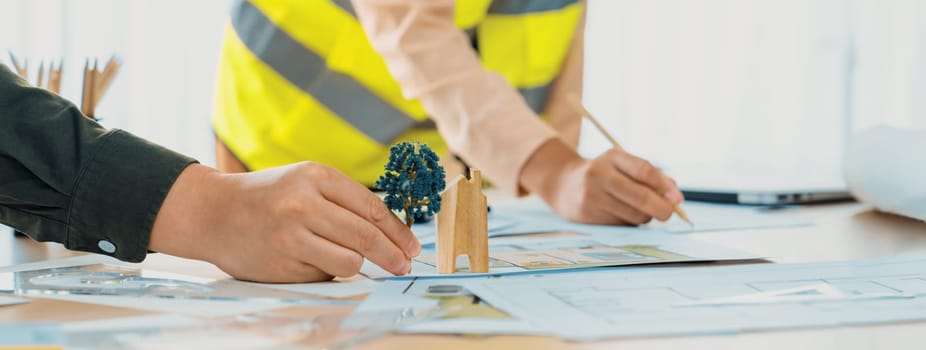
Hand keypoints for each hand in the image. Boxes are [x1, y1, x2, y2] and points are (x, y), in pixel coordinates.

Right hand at [149, 162, 419, 282]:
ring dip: (356, 265)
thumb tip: (391, 232)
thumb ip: (343, 201)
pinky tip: (307, 260)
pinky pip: (322, 274)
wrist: (213, 213)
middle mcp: (303, 203)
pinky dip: (325, 271)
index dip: (397, 231)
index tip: (412, 246)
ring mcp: (291, 235)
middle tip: (404, 266)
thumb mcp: (304, 182)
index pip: (371, 207)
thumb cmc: (268, 197)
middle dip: (392, 255)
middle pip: (365, 236)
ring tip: (346, 259)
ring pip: (349, 261)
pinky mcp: (281, 263)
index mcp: (315, 176)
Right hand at [521, 139, 683, 224]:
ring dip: (645, 216)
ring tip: (639, 209)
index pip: (644, 170)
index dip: (664, 186)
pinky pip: (622, 224)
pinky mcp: (588, 215)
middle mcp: (600, 175)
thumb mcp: (624, 167)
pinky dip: (629, 222)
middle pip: (640, 196)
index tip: (677, 198)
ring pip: (633, 214)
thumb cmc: (605, 175)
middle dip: (661, 208)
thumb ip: (652, 178)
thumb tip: (677, 199)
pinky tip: (620, 212)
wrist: (564, 185)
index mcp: (612, 157)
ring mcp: (592, 196)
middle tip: (670, 214)